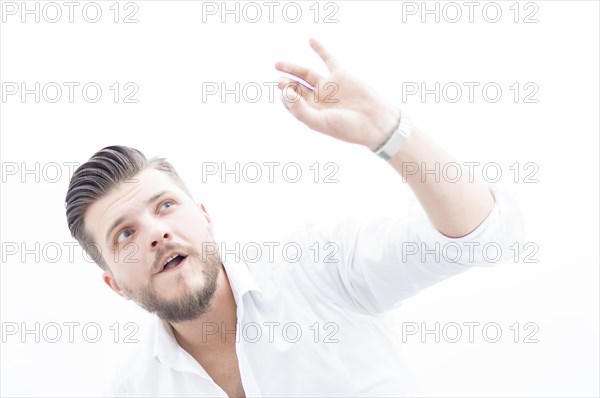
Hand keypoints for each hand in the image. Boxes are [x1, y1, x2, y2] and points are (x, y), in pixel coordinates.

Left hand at [275, 38, 399, 149]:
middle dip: (286, 84)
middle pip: (296, 88)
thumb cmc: (348, 127)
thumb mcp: (320, 122)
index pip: (292, 103)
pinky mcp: (340, 75)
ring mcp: (329, 86)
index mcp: (312, 113)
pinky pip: (328, 59)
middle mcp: (318, 99)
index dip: (285, 97)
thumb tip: (285, 92)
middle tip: (280, 80)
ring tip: (277, 65)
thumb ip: (301, 110)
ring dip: (293, 68)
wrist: (375, 121)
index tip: (285, 93)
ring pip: (306, 74)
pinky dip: (320, 50)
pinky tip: (310, 40)